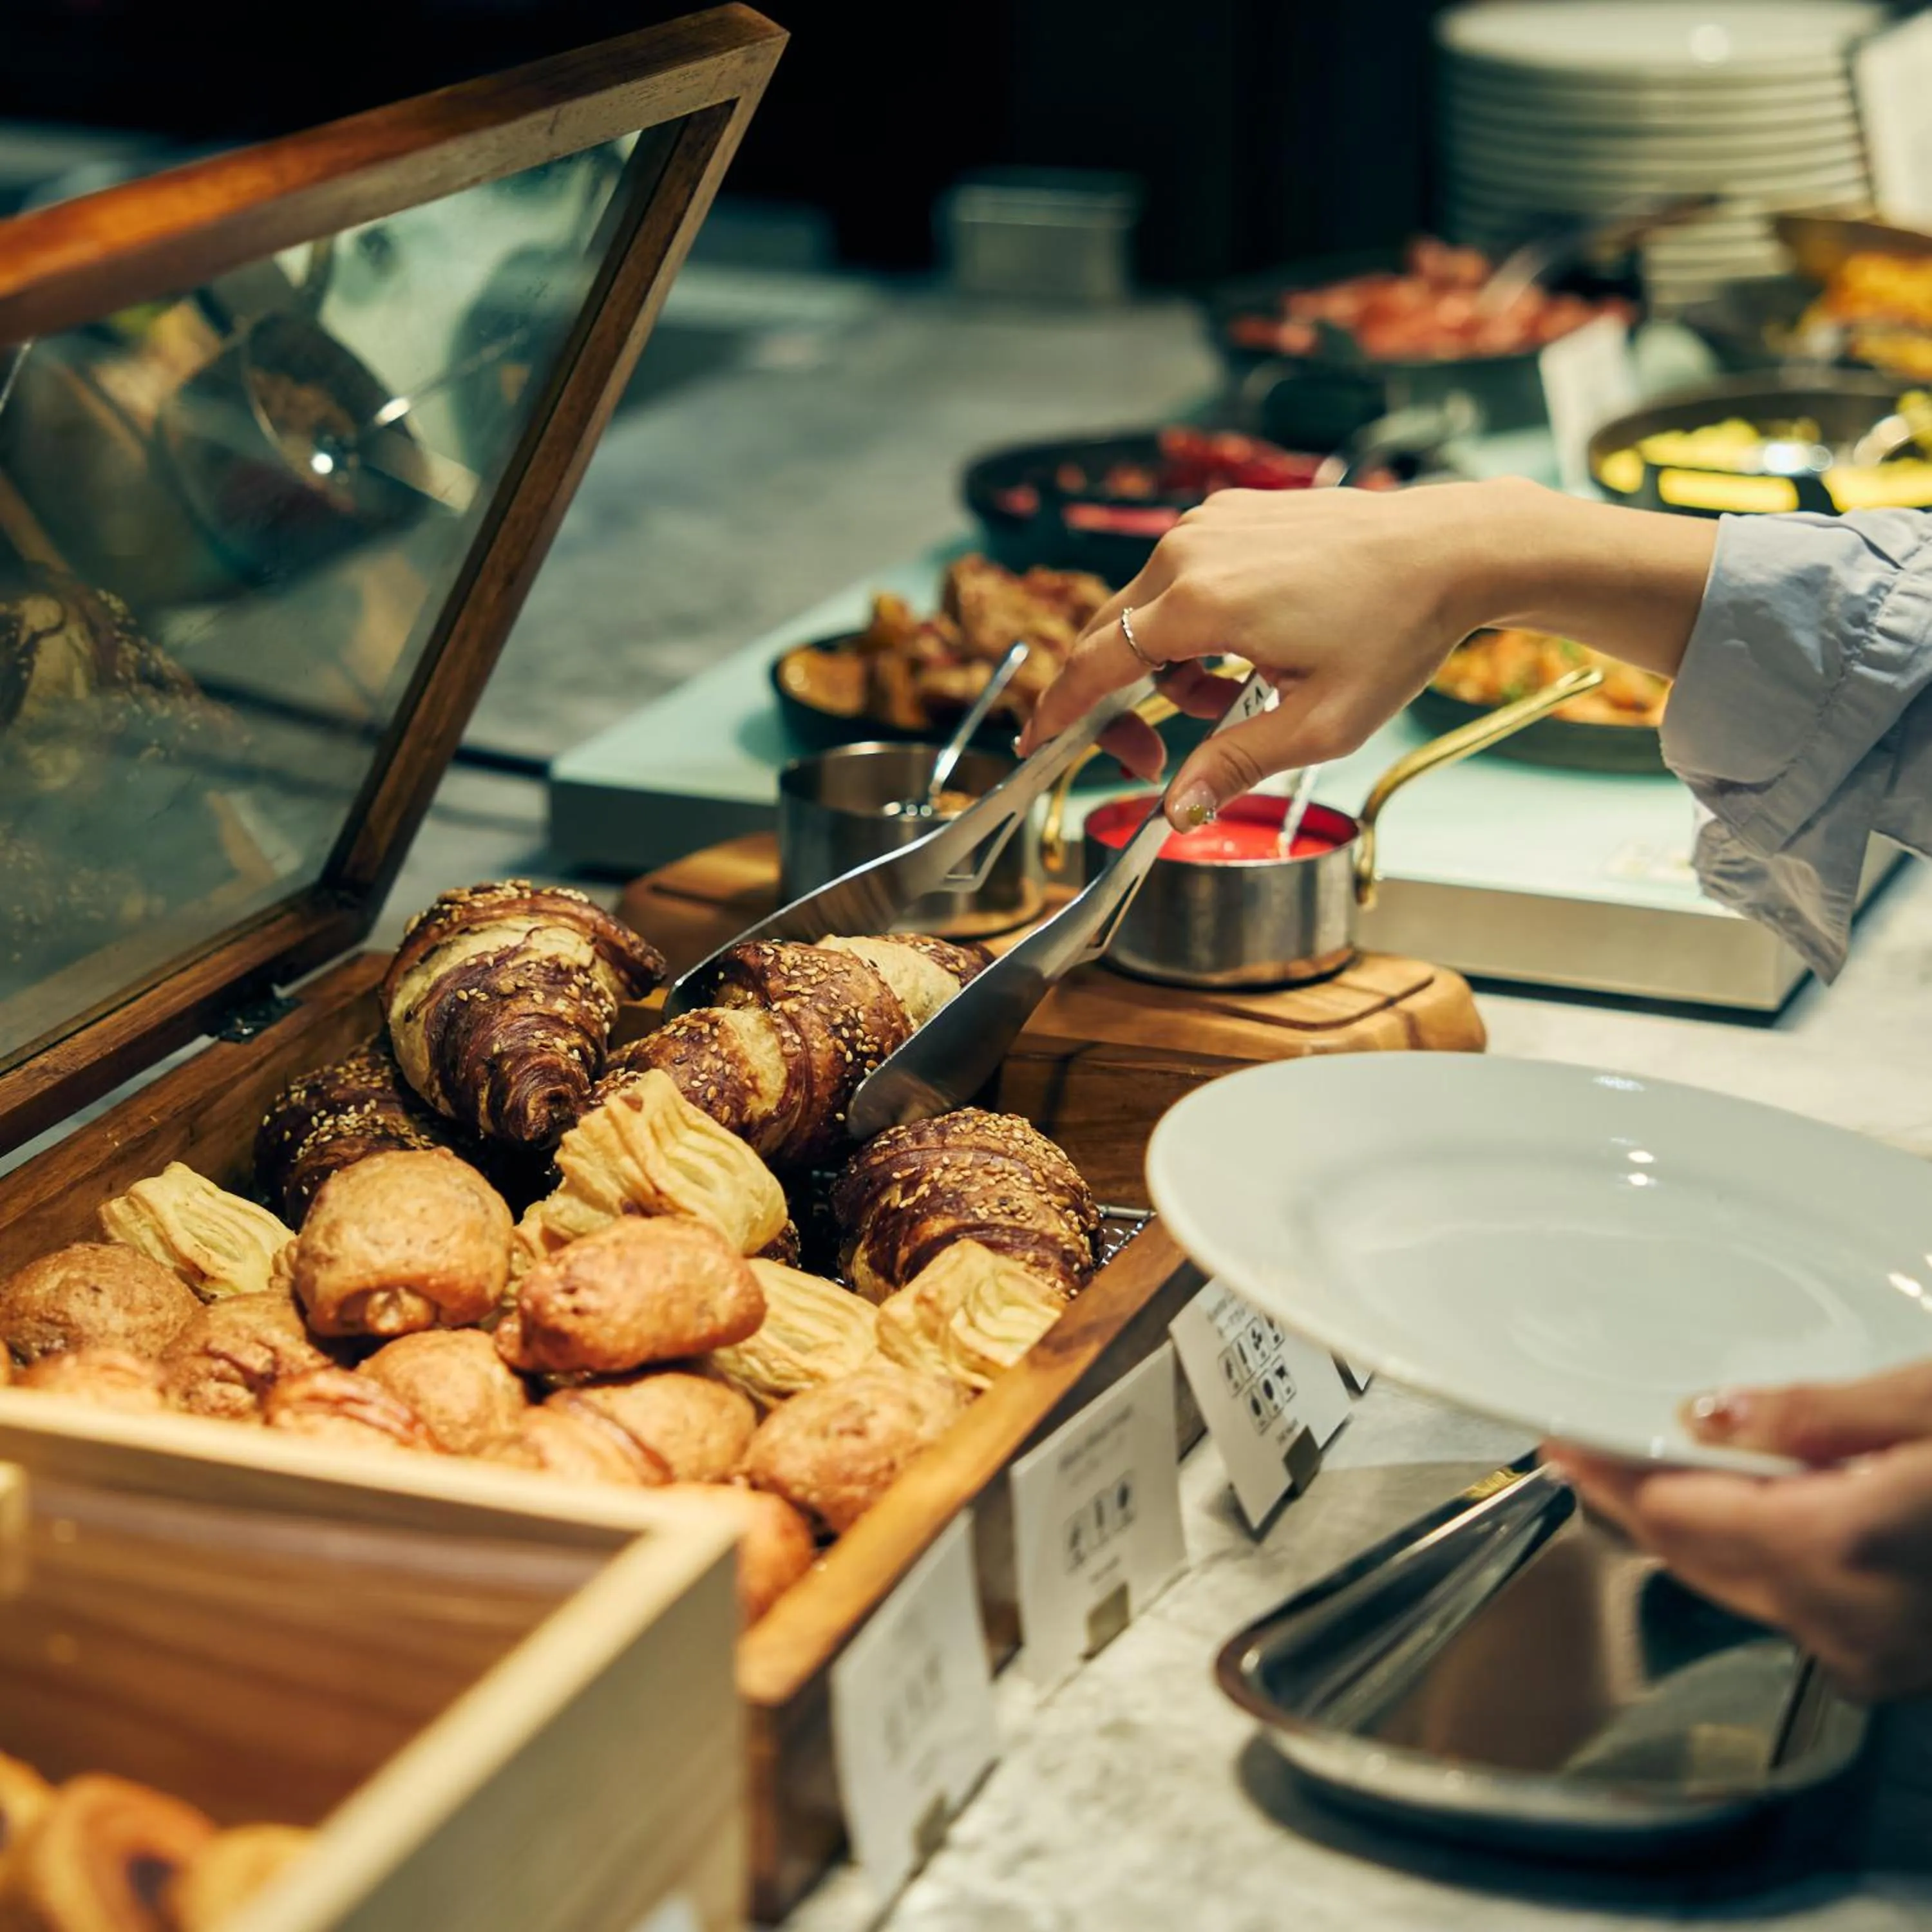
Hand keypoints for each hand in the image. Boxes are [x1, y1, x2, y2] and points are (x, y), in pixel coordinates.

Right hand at [1020, 477, 1714, 828]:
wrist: (1454, 549)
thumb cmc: (1396, 631)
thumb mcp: (1317, 725)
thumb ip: (1231, 767)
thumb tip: (1174, 809)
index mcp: (1197, 605)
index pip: (1092, 666)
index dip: (1059, 714)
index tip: (1039, 746)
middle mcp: (1186, 552)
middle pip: (1107, 639)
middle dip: (1118, 704)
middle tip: (1155, 754)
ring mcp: (1207, 524)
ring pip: (1145, 613)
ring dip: (1167, 668)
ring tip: (1234, 699)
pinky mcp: (1231, 513)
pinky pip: (1180, 581)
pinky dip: (1193, 627)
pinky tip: (1249, 652)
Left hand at [1544, 1360, 1931, 1701]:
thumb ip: (1815, 1415)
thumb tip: (1707, 1419)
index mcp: (1847, 1546)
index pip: (1674, 1515)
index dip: (1609, 1473)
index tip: (1565, 1442)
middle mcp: (1854, 1621)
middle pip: (1696, 1559)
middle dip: (1632, 1504)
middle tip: (1581, 1452)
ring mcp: (1879, 1655)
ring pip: (1739, 1587)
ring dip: (1692, 1532)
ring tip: (1644, 1474)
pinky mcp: (1899, 1661)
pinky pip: (1793, 1607)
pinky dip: (1756, 1559)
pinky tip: (1742, 1517)